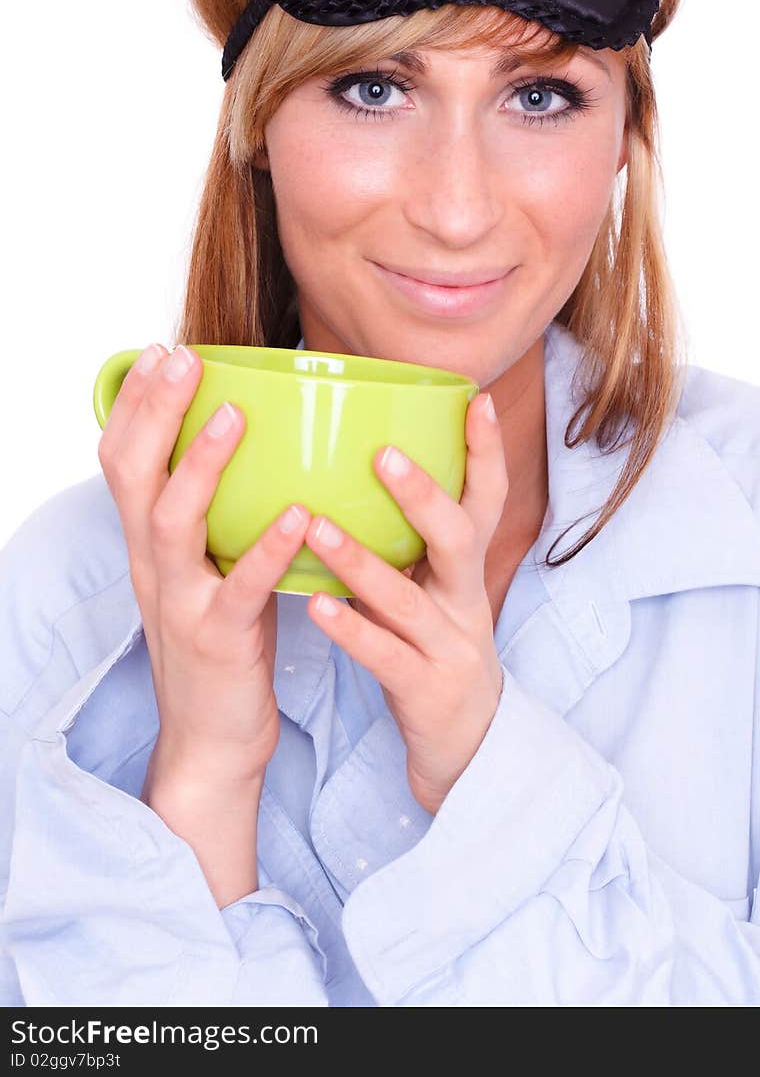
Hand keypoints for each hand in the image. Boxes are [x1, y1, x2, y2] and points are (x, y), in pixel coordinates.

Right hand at [97, 343, 312, 788]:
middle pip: (135, 475)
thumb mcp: (209, 570)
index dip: (134, 405)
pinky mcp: (219, 640)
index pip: (123, 461)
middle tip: (183, 357)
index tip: (159, 351)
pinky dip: (268, 547)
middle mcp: (153, 566)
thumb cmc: (224, 643)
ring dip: (200, 463)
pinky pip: (241, 588)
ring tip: (237, 414)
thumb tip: (252, 450)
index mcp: (150, 545)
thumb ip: (218, 517)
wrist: (212, 743)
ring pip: (173, 522)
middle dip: (155, 411)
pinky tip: (301, 514)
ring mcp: (181, 603)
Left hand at [300, 391, 506, 815]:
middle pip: (458, 537)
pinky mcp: (424, 690)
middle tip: (381, 451)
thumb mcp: (436, 589)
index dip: (486, 451)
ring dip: (362, 561)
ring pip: (409, 599)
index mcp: (467, 569)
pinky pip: (385, 657)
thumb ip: (407, 541)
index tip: (474, 398)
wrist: (469, 748)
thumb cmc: (434, 649)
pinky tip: (315, 607)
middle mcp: (466, 599)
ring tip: (317, 526)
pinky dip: (351, 631)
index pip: (487, 499)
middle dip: (422, 493)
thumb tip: (357, 470)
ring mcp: (448, 647)